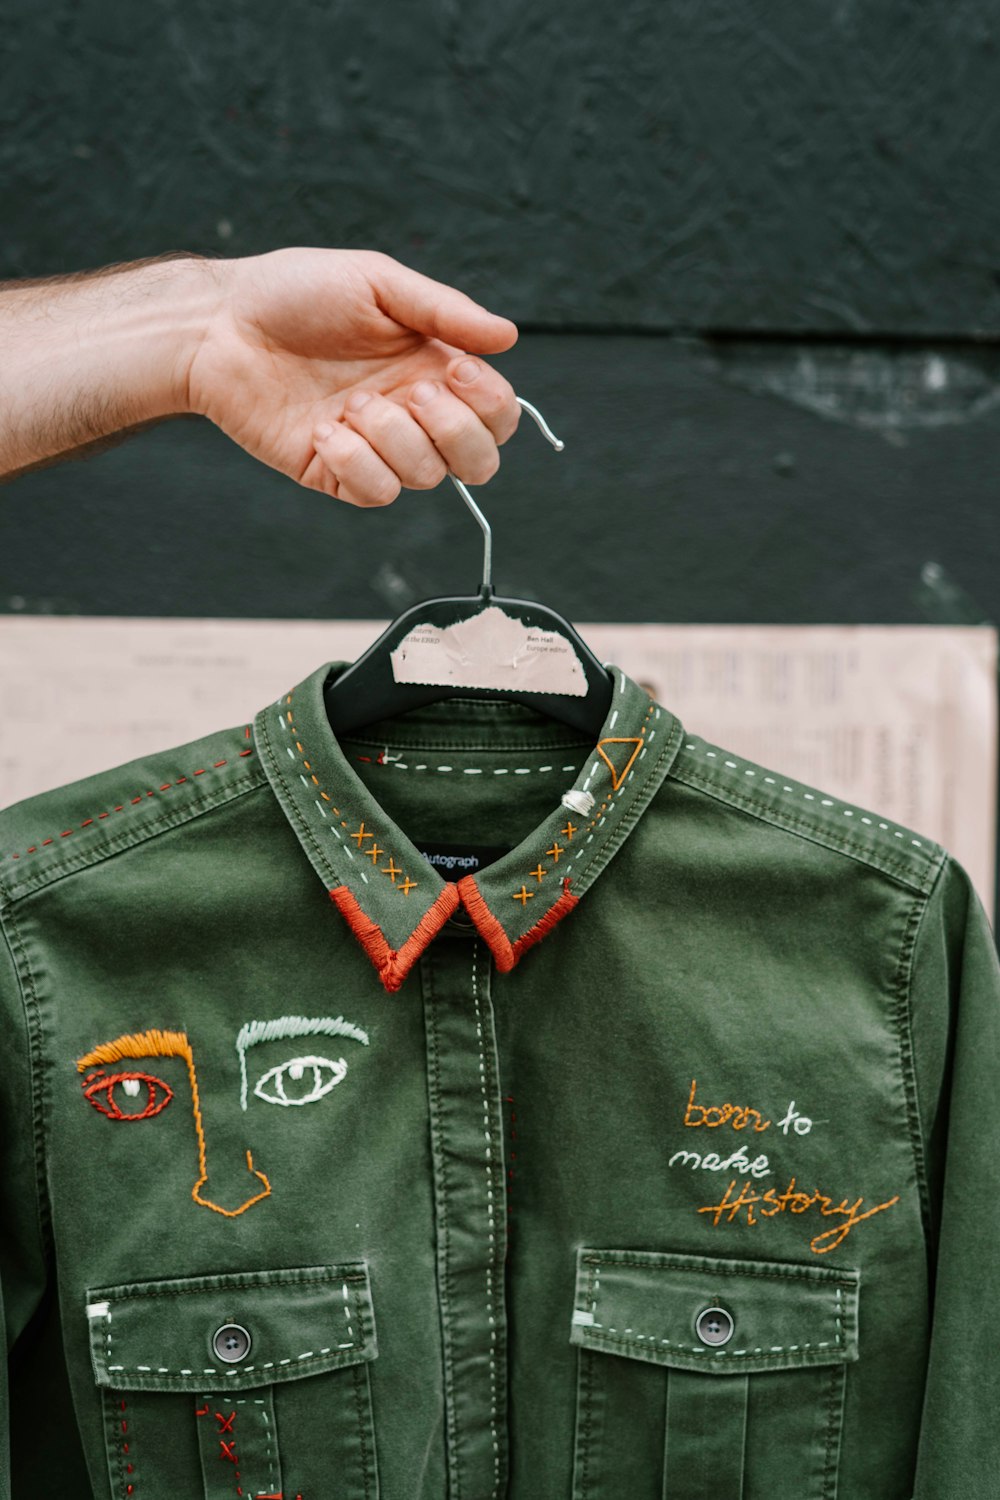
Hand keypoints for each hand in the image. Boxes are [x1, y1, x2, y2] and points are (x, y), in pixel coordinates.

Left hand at [186, 248, 520, 505]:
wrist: (219, 325)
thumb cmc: (294, 293)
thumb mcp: (377, 283)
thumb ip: (444, 310)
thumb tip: (508, 336)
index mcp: (433, 369)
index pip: (497, 414)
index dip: (490, 404)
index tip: (453, 368)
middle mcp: (412, 414)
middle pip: (480, 462)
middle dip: (456, 431)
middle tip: (411, 393)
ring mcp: (375, 448)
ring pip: (427, 476)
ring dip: (394, 437)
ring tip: (350, 402)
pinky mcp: (336, 473)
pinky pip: (375, 492)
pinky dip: (356, 462)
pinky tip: (323, 429)